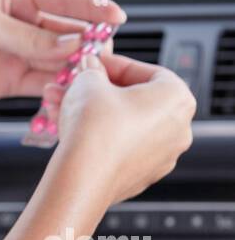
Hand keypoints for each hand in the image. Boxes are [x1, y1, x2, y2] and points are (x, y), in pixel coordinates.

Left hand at [0, 0, 125, 105]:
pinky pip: (43, 84)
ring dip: (74, 71)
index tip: (116, 18)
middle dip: (87, 45)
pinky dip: (57, 90)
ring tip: (88, 81)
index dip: (93, 9)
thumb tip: (68, 43)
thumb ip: (27, 37)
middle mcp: (21, 22)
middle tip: (103, 58)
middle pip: (67, 32)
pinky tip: (68, 94)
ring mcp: (17, 52)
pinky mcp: (10, 80)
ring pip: (59, 61)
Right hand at [50, 52, 196, 203]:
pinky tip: (72, 129)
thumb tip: (91, 67)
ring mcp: (162, 156)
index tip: (95, 63)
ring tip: (62, 105)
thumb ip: (92, 69)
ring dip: (93, 112)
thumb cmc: (95, 128)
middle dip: (99, 90)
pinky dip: (100, 136)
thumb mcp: (88, 81)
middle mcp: (177, 129)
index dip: (115, 64)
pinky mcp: (142, 175)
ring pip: (124, 124)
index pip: (148, 71)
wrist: (83, 177)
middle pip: (133, 99)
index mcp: (176, 99)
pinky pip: (120, 147)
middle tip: (77, 84)